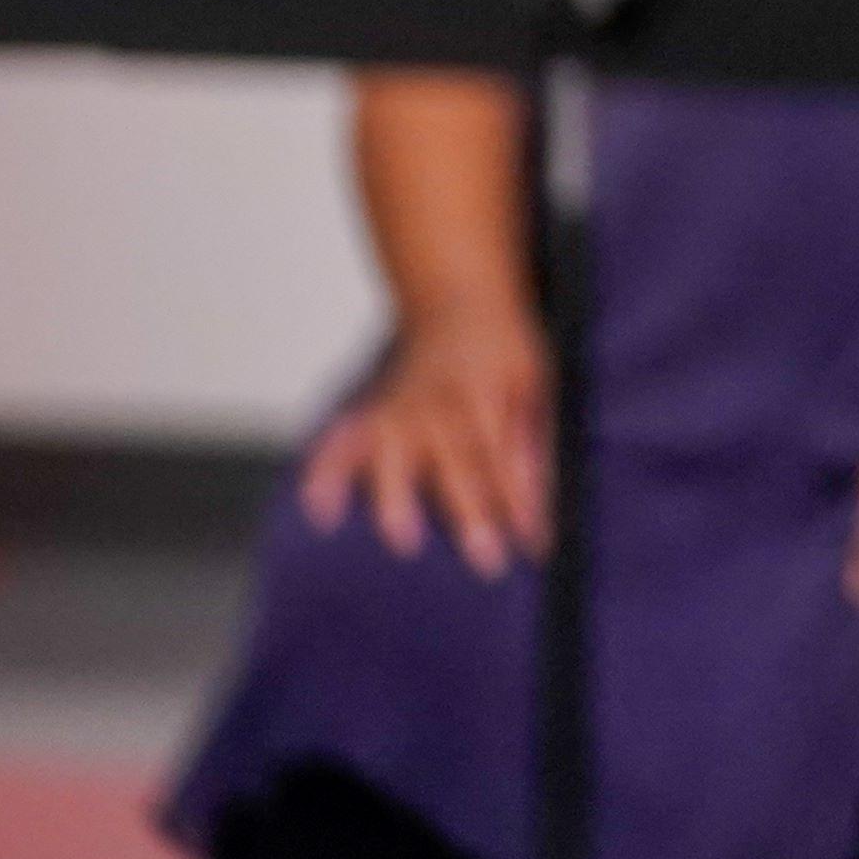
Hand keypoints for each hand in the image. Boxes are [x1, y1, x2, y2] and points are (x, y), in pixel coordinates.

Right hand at [301, 305, 546, 575]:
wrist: (456, 298)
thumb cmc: (504, 347)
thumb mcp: (535, 379)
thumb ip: (531, 438)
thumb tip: (538, 502)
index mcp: (488, 392)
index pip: (507, 454)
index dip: (522, 500)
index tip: (535, 545)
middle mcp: (441, 402)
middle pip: (459, 462)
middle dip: (473, 512)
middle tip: (487, 560)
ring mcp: (400, 408)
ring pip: (397, 455)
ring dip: (400, 497)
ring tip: (404, 541)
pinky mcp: (371, 413)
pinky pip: (341, 444)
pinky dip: (327, 474)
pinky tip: (321, 510)